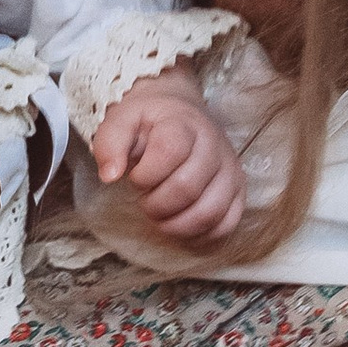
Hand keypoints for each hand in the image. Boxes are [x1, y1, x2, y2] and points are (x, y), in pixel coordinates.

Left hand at [90, 81, 243, 244]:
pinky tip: (180, 227)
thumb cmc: (149, 121)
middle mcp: (213, 145)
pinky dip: (199, 236)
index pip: (170, 152)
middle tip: (144, 200)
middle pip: (187, 188)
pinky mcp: (238, 191)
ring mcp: (230, 170)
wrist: (180, 111)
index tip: (134, 177)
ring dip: (176, 225)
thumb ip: (110, 144)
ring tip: (161, 216)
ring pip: (209, 212)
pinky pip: (226, 225)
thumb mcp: (122, 119)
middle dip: (156, 204)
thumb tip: (109, 176)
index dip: (145, 175)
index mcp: (184, 123)